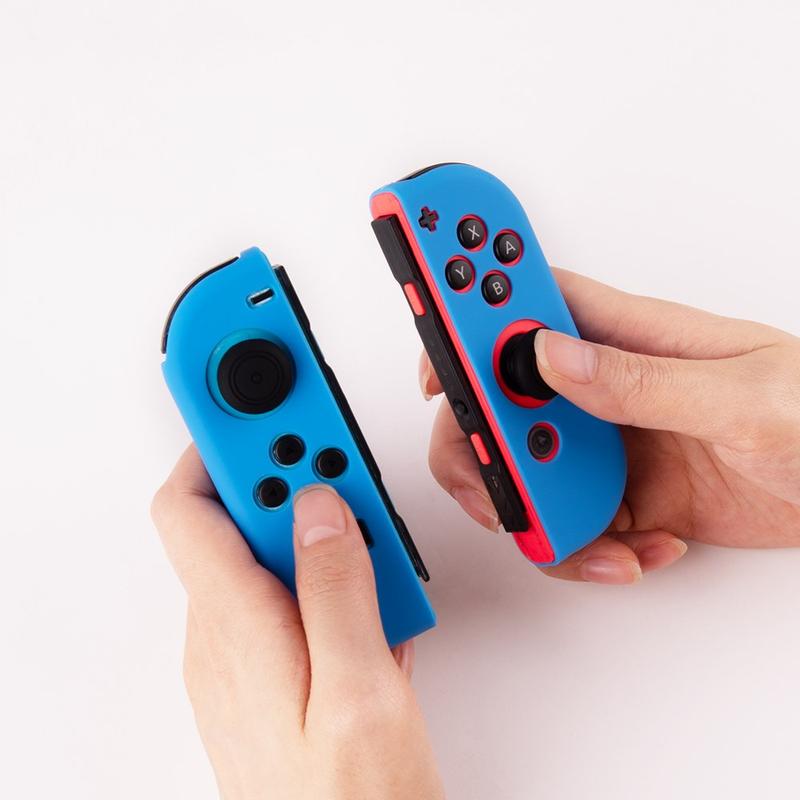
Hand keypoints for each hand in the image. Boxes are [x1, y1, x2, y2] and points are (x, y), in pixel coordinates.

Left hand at [151, 447, 443, 799]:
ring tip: (379, 546)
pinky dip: (324, 571)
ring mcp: (243, 651)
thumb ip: (339, 590)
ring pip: (266, 552)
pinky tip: (374, 595)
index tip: (243, 388)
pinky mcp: (268, 666)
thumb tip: (319, 507)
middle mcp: (225, 633)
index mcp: (237, 628)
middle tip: (346, 466)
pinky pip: (283, 592)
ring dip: (320, 528)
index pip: (190, 506)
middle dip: (289, 474)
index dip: (212, 438)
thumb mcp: (362, 695)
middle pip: (238, 517)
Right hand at [422, 268, 799, 583]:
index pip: (525, 304)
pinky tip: (640, 550)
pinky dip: (585, 549)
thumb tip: (551, 358)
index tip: (425, 319)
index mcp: (627, 338)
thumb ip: (641, 379)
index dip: (464, 305)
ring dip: (534, 513)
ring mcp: (607, 444)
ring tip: (593, 538)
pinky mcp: (621, 495)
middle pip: (495, 399)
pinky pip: (567, 521)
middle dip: (476, 440)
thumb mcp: (741, 395)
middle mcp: (603, 389)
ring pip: (521, 468)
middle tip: (499, 480)